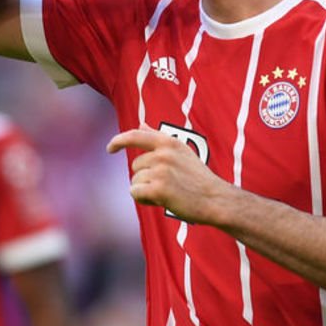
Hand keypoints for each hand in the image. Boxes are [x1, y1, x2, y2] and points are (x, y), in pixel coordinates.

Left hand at [106, 127, 225, 222]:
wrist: (216, 200)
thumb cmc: (198, 178)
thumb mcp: (181, 151)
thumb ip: (158, 138)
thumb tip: (141, 124)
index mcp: (168, 142)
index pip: (135, 136)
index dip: (118, 141)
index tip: (110, 148)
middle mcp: (163, 154)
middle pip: (135, 166)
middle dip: (146, 178)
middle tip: (168, 185)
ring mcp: (161, 171)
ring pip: (135, 181)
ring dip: (146, 190)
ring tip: (168, 192)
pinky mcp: (159, 189)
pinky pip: (136, 193)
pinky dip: (144, 199)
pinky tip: (160, 200)